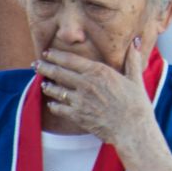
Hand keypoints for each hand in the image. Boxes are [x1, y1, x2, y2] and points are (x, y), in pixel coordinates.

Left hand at [35, 42, 154, 148]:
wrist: (132, 128)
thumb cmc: (136, 103)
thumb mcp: (135, 78)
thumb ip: (132, 59)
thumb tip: (136, 42)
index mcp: (99, 71)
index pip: (71, 59)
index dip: (56, 55)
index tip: (47, 52)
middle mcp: (86, 84)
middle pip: (58, 72)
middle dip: (45, 67)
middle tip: (35, 63)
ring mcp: (79, 100)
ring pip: (56, 90)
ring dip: (47, 85)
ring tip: (42, 82)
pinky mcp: (77, 115)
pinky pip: (58, 108)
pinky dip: (53, 105)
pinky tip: (51, 103)